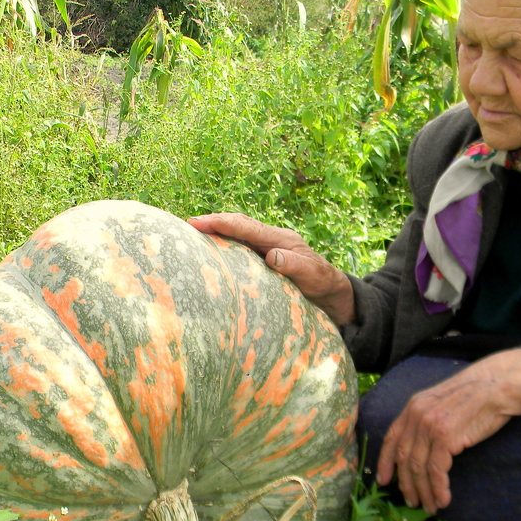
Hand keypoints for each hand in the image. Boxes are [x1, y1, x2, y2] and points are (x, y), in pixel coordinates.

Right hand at [187, 212, 355, 325]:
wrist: (335, 297)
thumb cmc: (325, 287)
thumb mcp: (313, 277)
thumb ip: (295, 266)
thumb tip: (272, 256)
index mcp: (280, 239)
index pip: (244, 226)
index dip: (220, 223)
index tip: (195, 223)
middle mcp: (271, 241)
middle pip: (237, 226)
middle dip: (212, 224)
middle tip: (184, 227)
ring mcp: (267, 250)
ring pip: (236, 237)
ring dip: (215, 236)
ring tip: (190, 239)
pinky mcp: (264, 262)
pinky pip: (240, 252)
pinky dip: (223, 250)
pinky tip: (210, 258)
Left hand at [377, 348, 520, 513]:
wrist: (497, 385)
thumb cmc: (476, 396)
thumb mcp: (442, 402)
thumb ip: (427, 419)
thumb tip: (421, 446)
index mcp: (413, 406)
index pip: (391, 437)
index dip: (384, 461)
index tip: (382, 480)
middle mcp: (416, 415)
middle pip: (403, 456)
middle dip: (405, 483)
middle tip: (411, 502)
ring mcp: (429, 425)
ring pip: (417, 467)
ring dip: (423, 491)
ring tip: (429, 507)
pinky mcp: (445, 436)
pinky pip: (436, 470)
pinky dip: (438, 488)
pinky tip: (443, 500)